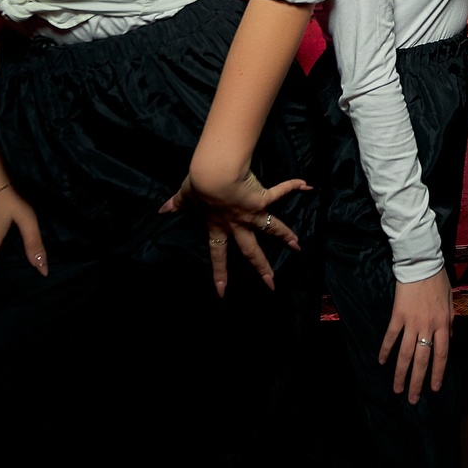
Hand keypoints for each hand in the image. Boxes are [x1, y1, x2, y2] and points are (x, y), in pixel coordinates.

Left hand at [161, 169, 309, 295]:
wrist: (214, 175)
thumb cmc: (199, 184)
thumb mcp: (185, 195)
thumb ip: (176, 204)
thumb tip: (162, 210)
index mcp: (217, 226)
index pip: (218, 255)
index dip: (220, 274)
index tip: (222, 292)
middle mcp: (237, 225)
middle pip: (251, 251)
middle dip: (262, 268)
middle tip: (271, 283)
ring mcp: (251, 213)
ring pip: (271, 229)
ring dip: (285, 236)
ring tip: (298, 246)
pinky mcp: (261, 198)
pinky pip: (279, 193)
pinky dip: (293, 186)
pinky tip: (306, 185)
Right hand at [381, 269, 453, 402]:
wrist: (422, 263)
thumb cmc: (438, 281)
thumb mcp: (451, 302)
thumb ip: (450, 323)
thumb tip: (450, 340)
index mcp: (443, 324)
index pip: (442, 355)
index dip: (438, 374)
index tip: (433, 389)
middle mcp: (427, 326)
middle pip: (422, 360)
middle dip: (417, 382)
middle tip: (412, 399)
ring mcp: (411, 322)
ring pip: (405, 353)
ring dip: (400, 373)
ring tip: (397, 388)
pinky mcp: (398, 315)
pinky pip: (391, 336)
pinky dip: (386, 350)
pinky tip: (382, 362)